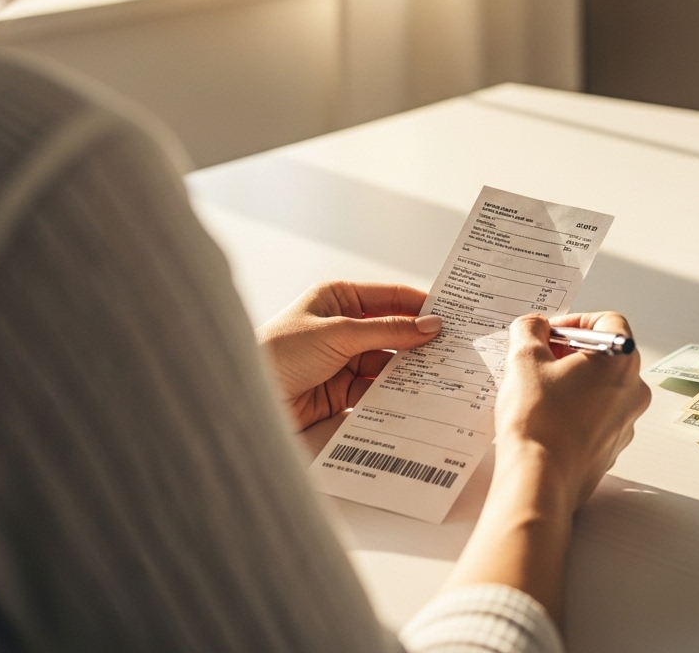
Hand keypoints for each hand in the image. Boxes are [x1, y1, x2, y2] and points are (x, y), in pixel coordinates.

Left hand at [256, 281, 438, 430]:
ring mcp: (342, 360)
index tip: (453, 315)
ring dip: (409, 372)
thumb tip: (431, 325)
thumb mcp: (339, 333)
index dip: (421, 305)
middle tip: (456, 350)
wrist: (243, 397)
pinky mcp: (339, 393)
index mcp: (339, 298)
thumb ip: (388, 330)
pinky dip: (393, 396)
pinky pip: (375, 391)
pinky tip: (415, 400)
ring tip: (441, 378)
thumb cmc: (280, 351)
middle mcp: (343, 326)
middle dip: (419, 342)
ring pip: (387, 363)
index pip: (390, 297)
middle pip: (392, 332)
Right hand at [446, 311, 649, 622]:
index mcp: (621, 361)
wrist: (539, 480)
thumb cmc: (538, 418)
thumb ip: (530, 329)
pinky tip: (546, 416)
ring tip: (538, 389)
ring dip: (573, 380)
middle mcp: (633, 391)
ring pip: (602, 387)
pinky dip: (576, 408)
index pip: (608, 321)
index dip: (575, 321)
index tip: (549, 333)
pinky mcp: (611, 448)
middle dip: (572, 351)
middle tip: (540, 358)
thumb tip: (534, 326)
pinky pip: (597, 416)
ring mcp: (626, 423)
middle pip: (607, 354)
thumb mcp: (524, 358)